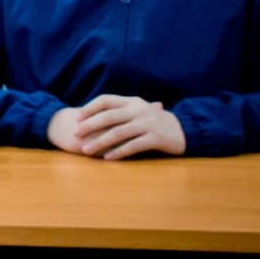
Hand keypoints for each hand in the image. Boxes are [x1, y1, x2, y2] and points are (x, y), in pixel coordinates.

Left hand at [61, 96, 185, 159]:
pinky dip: (118, 152)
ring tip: (87, 150)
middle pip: (108, 116)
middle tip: (75, 135)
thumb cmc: (154, 121)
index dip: (89, 108)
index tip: (77, 118)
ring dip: (100, 142)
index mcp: (132, 101)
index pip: (105, 100)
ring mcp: (148, 124)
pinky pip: (133, 145)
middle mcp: (138, 110)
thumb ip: (119, 111)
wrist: (184, 130)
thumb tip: (90, 115)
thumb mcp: (138, 111)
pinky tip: (108, 158)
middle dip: (89, 126)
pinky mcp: (156, 138)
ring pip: (118, 132)